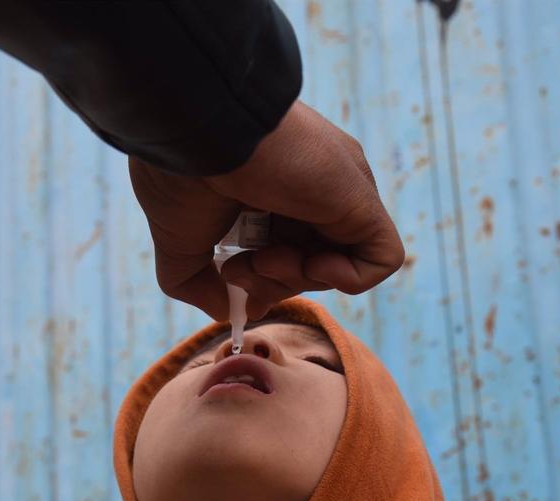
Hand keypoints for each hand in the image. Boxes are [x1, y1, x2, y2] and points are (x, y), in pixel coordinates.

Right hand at [130, 100, 403, 320]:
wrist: (196, 131)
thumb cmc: (180, 175)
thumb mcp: (179, 244)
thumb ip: (198, 284)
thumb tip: (230, 310)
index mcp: (268, 191)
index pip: (284, 251)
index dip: (261, 279)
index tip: (231, 278)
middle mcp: (307, 190)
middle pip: (308, 264)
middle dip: (271, 281)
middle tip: (237, 267)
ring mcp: (336, 194)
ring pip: (338, 265)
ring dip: (296, 280)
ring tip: (262, 258)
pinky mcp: (360, 200)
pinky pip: (380, 258)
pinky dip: (348, 278)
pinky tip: (309, 262)